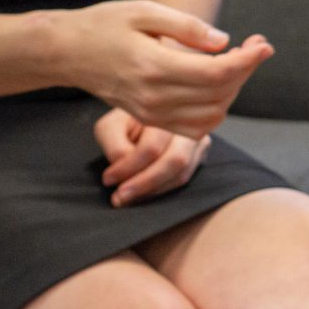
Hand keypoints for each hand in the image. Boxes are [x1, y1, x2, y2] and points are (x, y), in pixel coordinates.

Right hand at [54, 0, 274, 137]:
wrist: (65, 53)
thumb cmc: (105, 25)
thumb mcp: (145, 12)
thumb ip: (187, 27)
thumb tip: (225, 41)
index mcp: (153, 67)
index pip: (216, 74)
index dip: (247, 61)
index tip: (265, 44)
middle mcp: (153, 97)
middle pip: (220, 95)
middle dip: (246, 70)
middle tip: (256, 45)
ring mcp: (150, 113)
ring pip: (212, 115)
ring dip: (233, 91)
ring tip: (238, 62)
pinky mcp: (149, 119)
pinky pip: (195, 126)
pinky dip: (216, 108)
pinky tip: (219, 82)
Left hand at [94, 107, 211, 206]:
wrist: (146, 118)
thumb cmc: (127, 122)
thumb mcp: (111, 127)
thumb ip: (116, 147)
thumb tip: (126, 173)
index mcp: (164, 111)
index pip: (152, 147)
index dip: (128, 167)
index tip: (108, 179)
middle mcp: (189, 124)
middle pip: (175, 160)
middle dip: (145, 184)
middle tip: (121, 197)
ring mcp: (199, 138)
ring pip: (181, 173)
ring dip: (152, 190)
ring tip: (129, 197)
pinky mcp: (200, 153)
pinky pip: (184, 178)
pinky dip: (161, 189)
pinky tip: (144, 191)